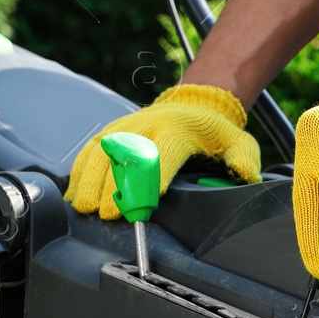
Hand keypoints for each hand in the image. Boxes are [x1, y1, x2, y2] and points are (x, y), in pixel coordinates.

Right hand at [65, 84, 260, 217]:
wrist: (193, 104)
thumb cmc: (213, 131)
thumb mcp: (237, 141)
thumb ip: (243, 158)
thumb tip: (244, 175)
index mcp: (177, 129)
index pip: (161, 155)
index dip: (150, 179)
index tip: (142, 205)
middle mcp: (146, 125)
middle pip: (124, 155)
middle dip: (114, 186)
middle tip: (108, 213)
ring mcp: (125, 127)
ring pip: (100, 152)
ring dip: (90, 180)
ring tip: (84, 207)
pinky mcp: (110, 132)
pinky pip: (89, 150)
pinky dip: (79, 172)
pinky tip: (74, 194)